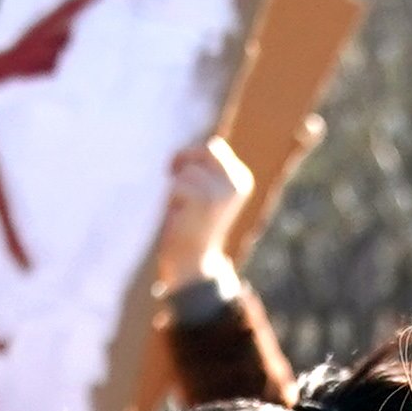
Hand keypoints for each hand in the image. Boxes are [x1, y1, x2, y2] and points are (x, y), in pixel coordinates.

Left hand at [151, 136, 258, 286]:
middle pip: (201, 151)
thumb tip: (186, 146)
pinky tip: (177, 216)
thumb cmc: (192, 225)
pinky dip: (170, 198)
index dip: (192, 157)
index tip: (180, 173)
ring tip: (180, 209)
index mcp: (241, 179)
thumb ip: (204, 170)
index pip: (213, 147)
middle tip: (173, 182)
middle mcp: (236, 183)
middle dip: (184, 164)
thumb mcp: (206, 193)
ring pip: (187, 169)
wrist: (193, 264)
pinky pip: (176, 184)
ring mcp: (221, 191)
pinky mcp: (203, 199)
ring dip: (175, 187)